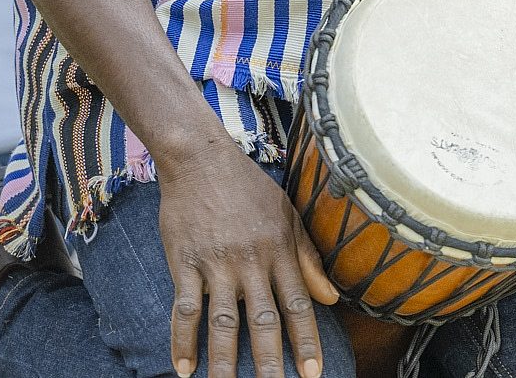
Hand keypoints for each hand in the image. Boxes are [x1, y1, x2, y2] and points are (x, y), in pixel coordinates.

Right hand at [156, 137, 337, 377]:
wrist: (202, 159)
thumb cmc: (249, 188)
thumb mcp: (288, 216)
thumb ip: (309, 259)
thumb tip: (332, 298)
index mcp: (281, 250)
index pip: (299, 305)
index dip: (307, 341)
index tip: (314, 373)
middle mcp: (252, 261)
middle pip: (264, 320)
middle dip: (271, 362)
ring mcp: (217, 263)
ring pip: (225, 322)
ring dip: (225, 361)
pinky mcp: (185, 262)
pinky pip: (185, 309)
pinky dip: (183, 341)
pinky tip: (185, 368)